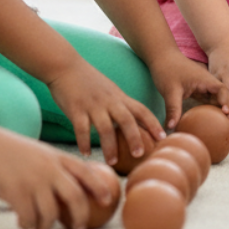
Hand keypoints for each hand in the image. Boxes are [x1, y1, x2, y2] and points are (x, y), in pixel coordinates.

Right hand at [0, 127, 111, 228]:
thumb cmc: (5, 148)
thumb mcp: (36, 151)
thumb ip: (51, 164)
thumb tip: (65, 183)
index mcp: (56, 156)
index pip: (86, 172)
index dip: (99, 187)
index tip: (108, 199)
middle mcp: (49, 168)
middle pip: (76, 197)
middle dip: (81, 216)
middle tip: (78, 228)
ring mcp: (33, 180)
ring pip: (51, 213)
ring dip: (48, 226)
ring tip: (41, 228)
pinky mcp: (16, 192)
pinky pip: (29, 217)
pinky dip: (28, 225)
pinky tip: (23, 224)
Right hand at [46, 62, 164, 166]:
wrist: (65, 66)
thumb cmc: (88, 81)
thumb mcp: (110, 91)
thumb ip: (120, 106)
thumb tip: (132, 125)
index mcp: (119, 97)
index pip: (141, 110)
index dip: (153, 124)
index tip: (163, 138)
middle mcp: (109, 101)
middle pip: (127, 119)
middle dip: (135, 137)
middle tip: (140, 154)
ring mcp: (92, 105)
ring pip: (105, 127)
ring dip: (109, 146)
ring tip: (112, 162)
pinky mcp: (75, 108)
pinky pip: (81, 128)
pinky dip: (84, 142)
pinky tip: (86, 153)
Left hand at [148, 50, 228, 127]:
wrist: (160, 57)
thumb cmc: (166, 69)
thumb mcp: (170, 90)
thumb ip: (173, 109)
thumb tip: (171, 128)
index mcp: (205, 79)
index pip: (223, 90)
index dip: (227, 101)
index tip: (226, 113)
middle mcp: (207, 83)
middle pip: (223, 96)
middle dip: (227, 109)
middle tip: (227, 126)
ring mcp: (203, 86)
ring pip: (216, 99)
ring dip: (219, 111)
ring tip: (222, 127)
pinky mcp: (197, 90)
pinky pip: (207, 101)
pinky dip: (210, 110)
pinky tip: (209, 121)